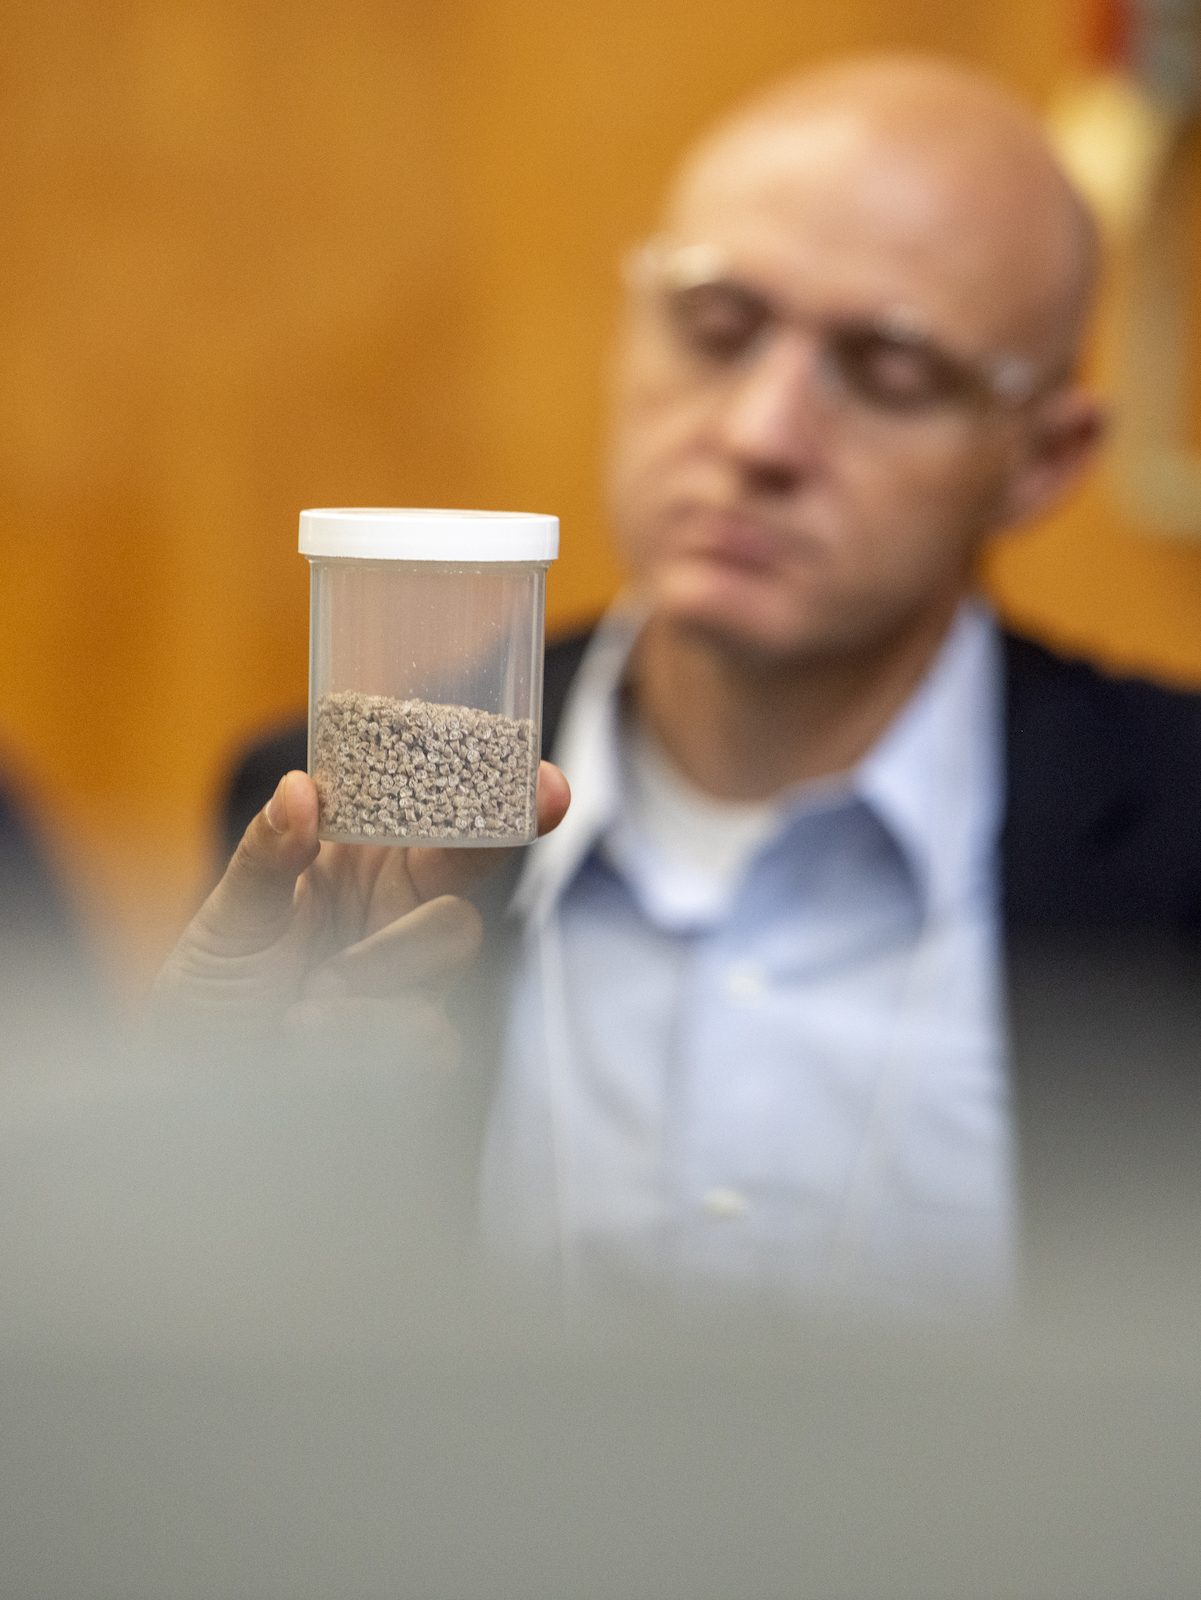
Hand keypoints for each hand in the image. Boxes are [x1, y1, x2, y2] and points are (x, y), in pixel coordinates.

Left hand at [150, 763, 569, 1064]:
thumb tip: (301, 788)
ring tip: (306, 1000)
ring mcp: (417, 986)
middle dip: (452, 879)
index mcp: (360, 868)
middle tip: (386, 922)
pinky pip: (432, 1031)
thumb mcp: (225, 922)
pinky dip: (362, 1033)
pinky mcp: (421, 1052)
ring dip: (375, 967)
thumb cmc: (210, 1002)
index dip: (493, 796)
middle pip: (465, 876)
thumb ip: (265, 857)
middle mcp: (398, 918)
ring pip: (454, 941)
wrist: (194, 1097)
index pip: (438, 820)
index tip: (546, 783)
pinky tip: (311, 1040)